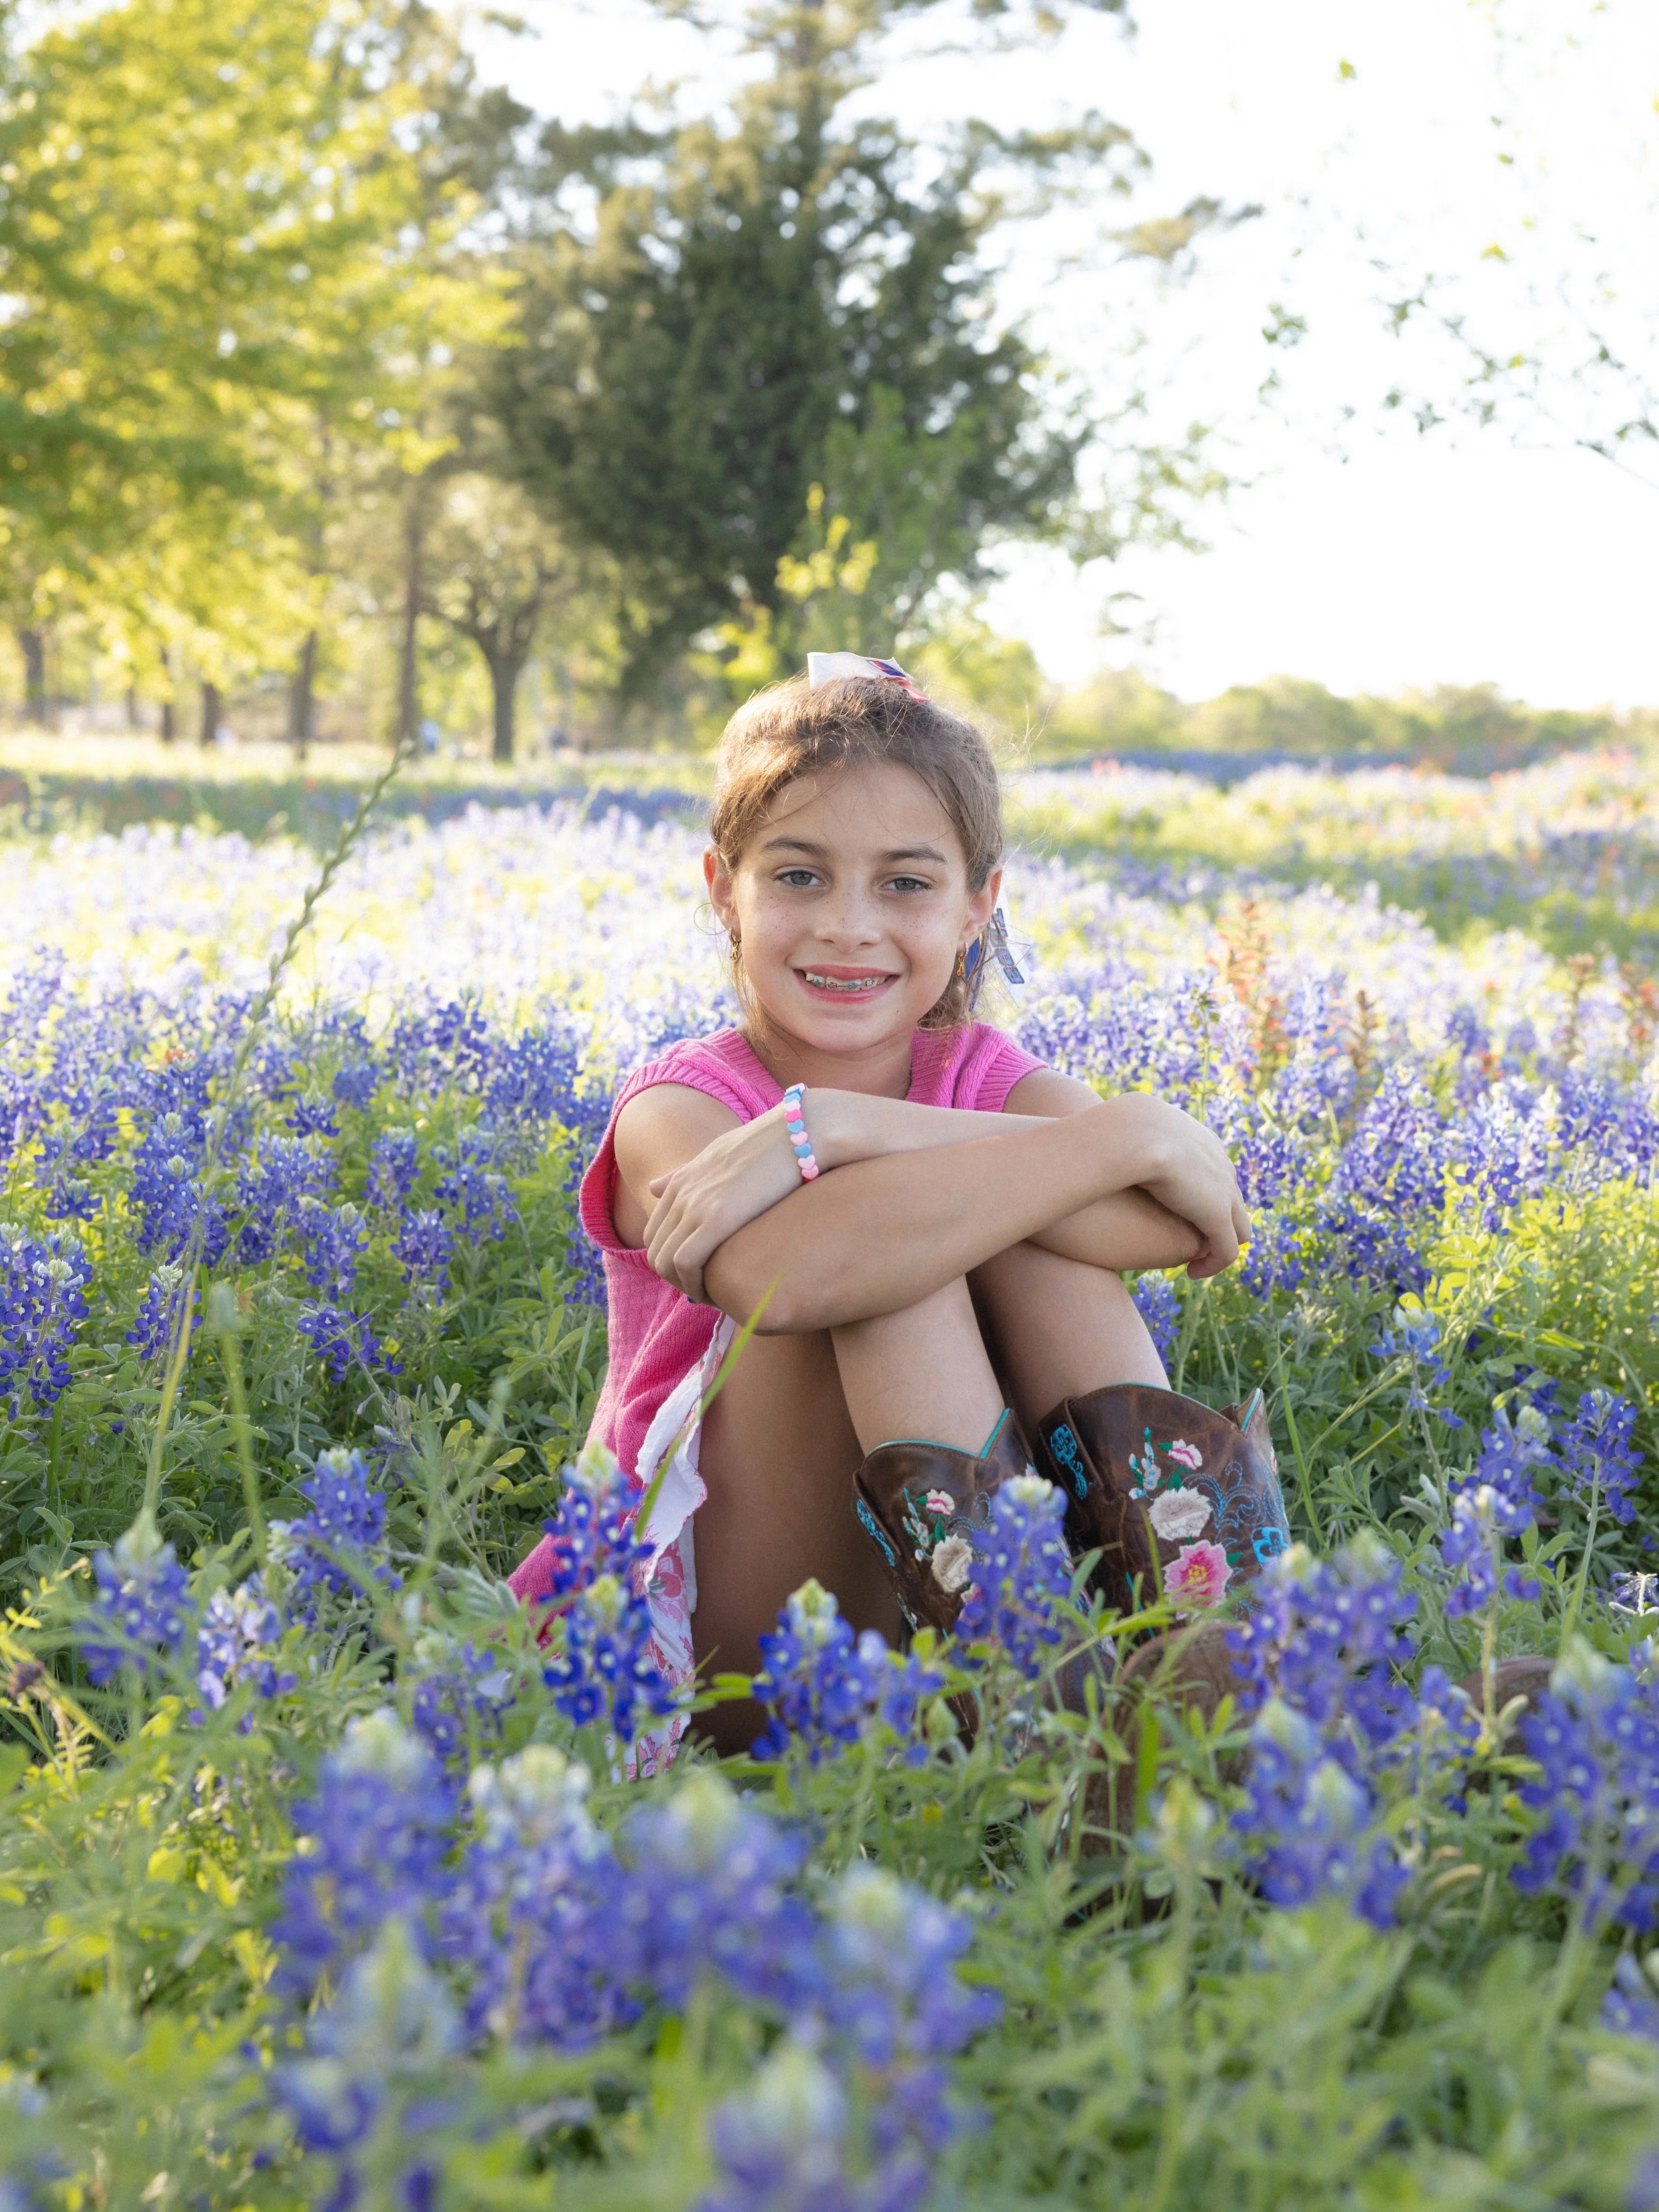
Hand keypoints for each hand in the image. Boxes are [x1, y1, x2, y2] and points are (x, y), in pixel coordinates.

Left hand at [643, 1102, 805, 1301]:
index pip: (655, 1235)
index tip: (702, 1276)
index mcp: (682, 1181)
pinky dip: (696, 1286)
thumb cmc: (775, 1146)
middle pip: (656, 1253)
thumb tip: (654, 1187)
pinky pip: (686, 1263)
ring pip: (665, 1263)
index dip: (673, 1263)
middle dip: (677, 1280)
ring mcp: (696, 1206)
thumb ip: (687, 1174)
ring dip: (686, 1287)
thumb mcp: (721, 1155)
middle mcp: (682, 1194)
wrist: (803, 1131)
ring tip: (718, 1297)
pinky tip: (721, 1295)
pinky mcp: (717, 1219)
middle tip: (710, 1292)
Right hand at [1099, 1095, 1249, 1278]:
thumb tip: (1114, 1146)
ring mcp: (1223, 1192)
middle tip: (1192, 1245)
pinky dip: (1213, 1265)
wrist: (1128, 1135)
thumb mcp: (1125, 1135)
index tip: (1177, 1216)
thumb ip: (1130, 1144)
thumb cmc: (1114, 1134)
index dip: (1200, 1199)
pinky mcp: (1217, 1216)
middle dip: (1216, 1225)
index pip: (1214, 1176)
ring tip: (1194, 1264)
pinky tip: (1192, 1273)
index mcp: (1202, 1143)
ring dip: (1218, 1249)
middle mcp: (1220, 1166)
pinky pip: (1226, 1251)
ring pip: (1236, 1229)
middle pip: (1232, 1203)